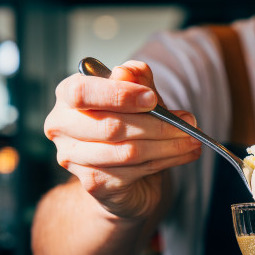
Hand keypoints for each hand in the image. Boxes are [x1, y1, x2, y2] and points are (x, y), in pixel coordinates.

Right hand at [44, 60, 201, 219]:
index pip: (82, 92)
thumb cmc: (128, 129)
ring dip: (167, 146)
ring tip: (192, 141)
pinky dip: (165, 162)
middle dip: (156, 125)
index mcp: (68, 96)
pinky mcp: (93, 182)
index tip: (152, 98)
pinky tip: (183, 155)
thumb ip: (137, 81)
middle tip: (188, 122)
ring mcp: (73, 158)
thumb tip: (130, 71)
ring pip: (127, 151)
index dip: (118, 95)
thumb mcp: (137, 98)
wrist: (123, 178)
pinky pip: (134, 170)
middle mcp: (62, 126)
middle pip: (110, 125)